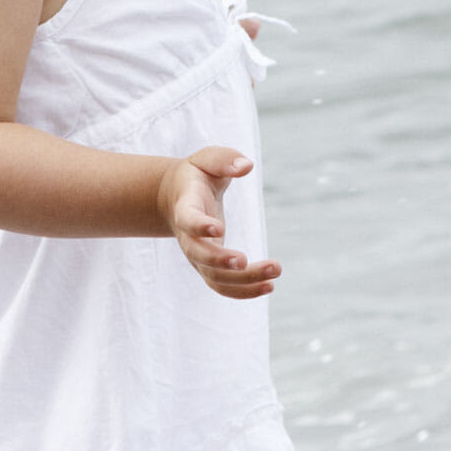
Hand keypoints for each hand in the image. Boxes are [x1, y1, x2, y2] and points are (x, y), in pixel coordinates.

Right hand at [161, 149, 280, 300]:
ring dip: (243, 281)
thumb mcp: (206, 160)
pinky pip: (224, 287)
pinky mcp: (209, 267)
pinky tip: (269, 286)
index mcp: (185, 208)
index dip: (201, 226)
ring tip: (273, 278)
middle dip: (222, 261)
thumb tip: (246, 166)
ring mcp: (197, 257)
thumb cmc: (197, 176)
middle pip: (200, 257)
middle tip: (245, 261)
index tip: (219, 227)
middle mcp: (188, 238)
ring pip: (215, 278)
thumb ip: (223, 160)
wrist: (177, 198)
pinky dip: (244, 291)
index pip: (188, 221)